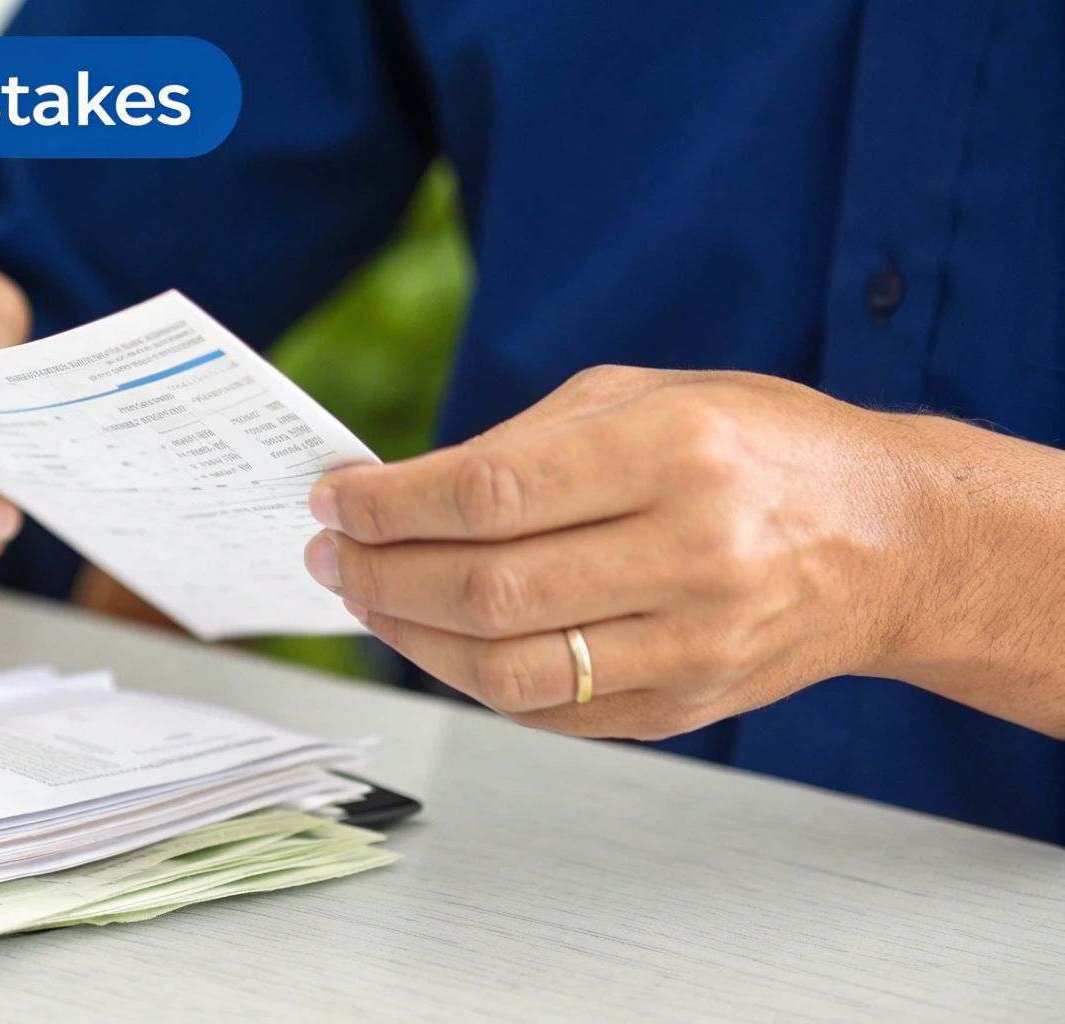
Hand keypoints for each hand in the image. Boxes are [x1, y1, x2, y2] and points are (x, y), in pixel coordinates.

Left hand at [302, 366, 966, 739]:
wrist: (888, 541)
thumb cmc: (760, 449)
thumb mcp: (648, 396)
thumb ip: (525, 444)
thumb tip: (401, 490)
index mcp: (675, 453)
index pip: (489, 494)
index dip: (389, 504)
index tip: (335, 498)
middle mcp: (690, 553)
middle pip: (484, 589)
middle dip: (378, 573)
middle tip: (331, 554)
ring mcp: (691, 643)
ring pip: (504, 668)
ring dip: (408, 638)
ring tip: (368, 599)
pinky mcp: (683, 705)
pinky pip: (544, 710)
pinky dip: (469, 678)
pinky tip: (434, 640)